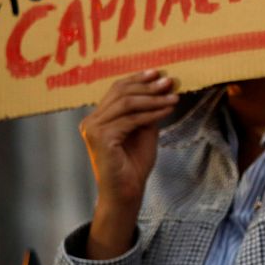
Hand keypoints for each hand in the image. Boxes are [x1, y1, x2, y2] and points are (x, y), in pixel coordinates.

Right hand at [80, 69, 177, 258]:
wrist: (126, 191)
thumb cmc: (134, 164)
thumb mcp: (143, 130)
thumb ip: (146, 111)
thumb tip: (161, 87)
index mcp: (98, 117)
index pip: (117, 89)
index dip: (138, 79)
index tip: (158, 73)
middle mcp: (91, 120)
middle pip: (121, 92)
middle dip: (148, 86)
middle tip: (169, 81)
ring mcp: (93, 128)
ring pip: (127, 103)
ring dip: (153, 98)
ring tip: (173, 96)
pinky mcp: (100, 137)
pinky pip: (131, 119)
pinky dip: (152, 113)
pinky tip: (167, 110)